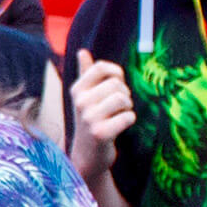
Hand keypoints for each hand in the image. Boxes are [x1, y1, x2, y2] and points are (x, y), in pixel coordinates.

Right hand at [66, 50, 133, 179]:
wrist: (87, 154)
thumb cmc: (91, 120)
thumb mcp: (85, 97)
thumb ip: (86, 73)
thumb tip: (82, 51)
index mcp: (77, 90)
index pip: (101, 67)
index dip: (116, 73)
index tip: (116, 84)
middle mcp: (80, 102)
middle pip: (117, 84)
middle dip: (124, 95)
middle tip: (116, 108)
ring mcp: (89, 118)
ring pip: (124, 99)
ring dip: (127, 108)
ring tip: (117, 116)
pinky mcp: (100, 133)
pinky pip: (128, 117)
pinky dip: (129, 121)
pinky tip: (119, 128)